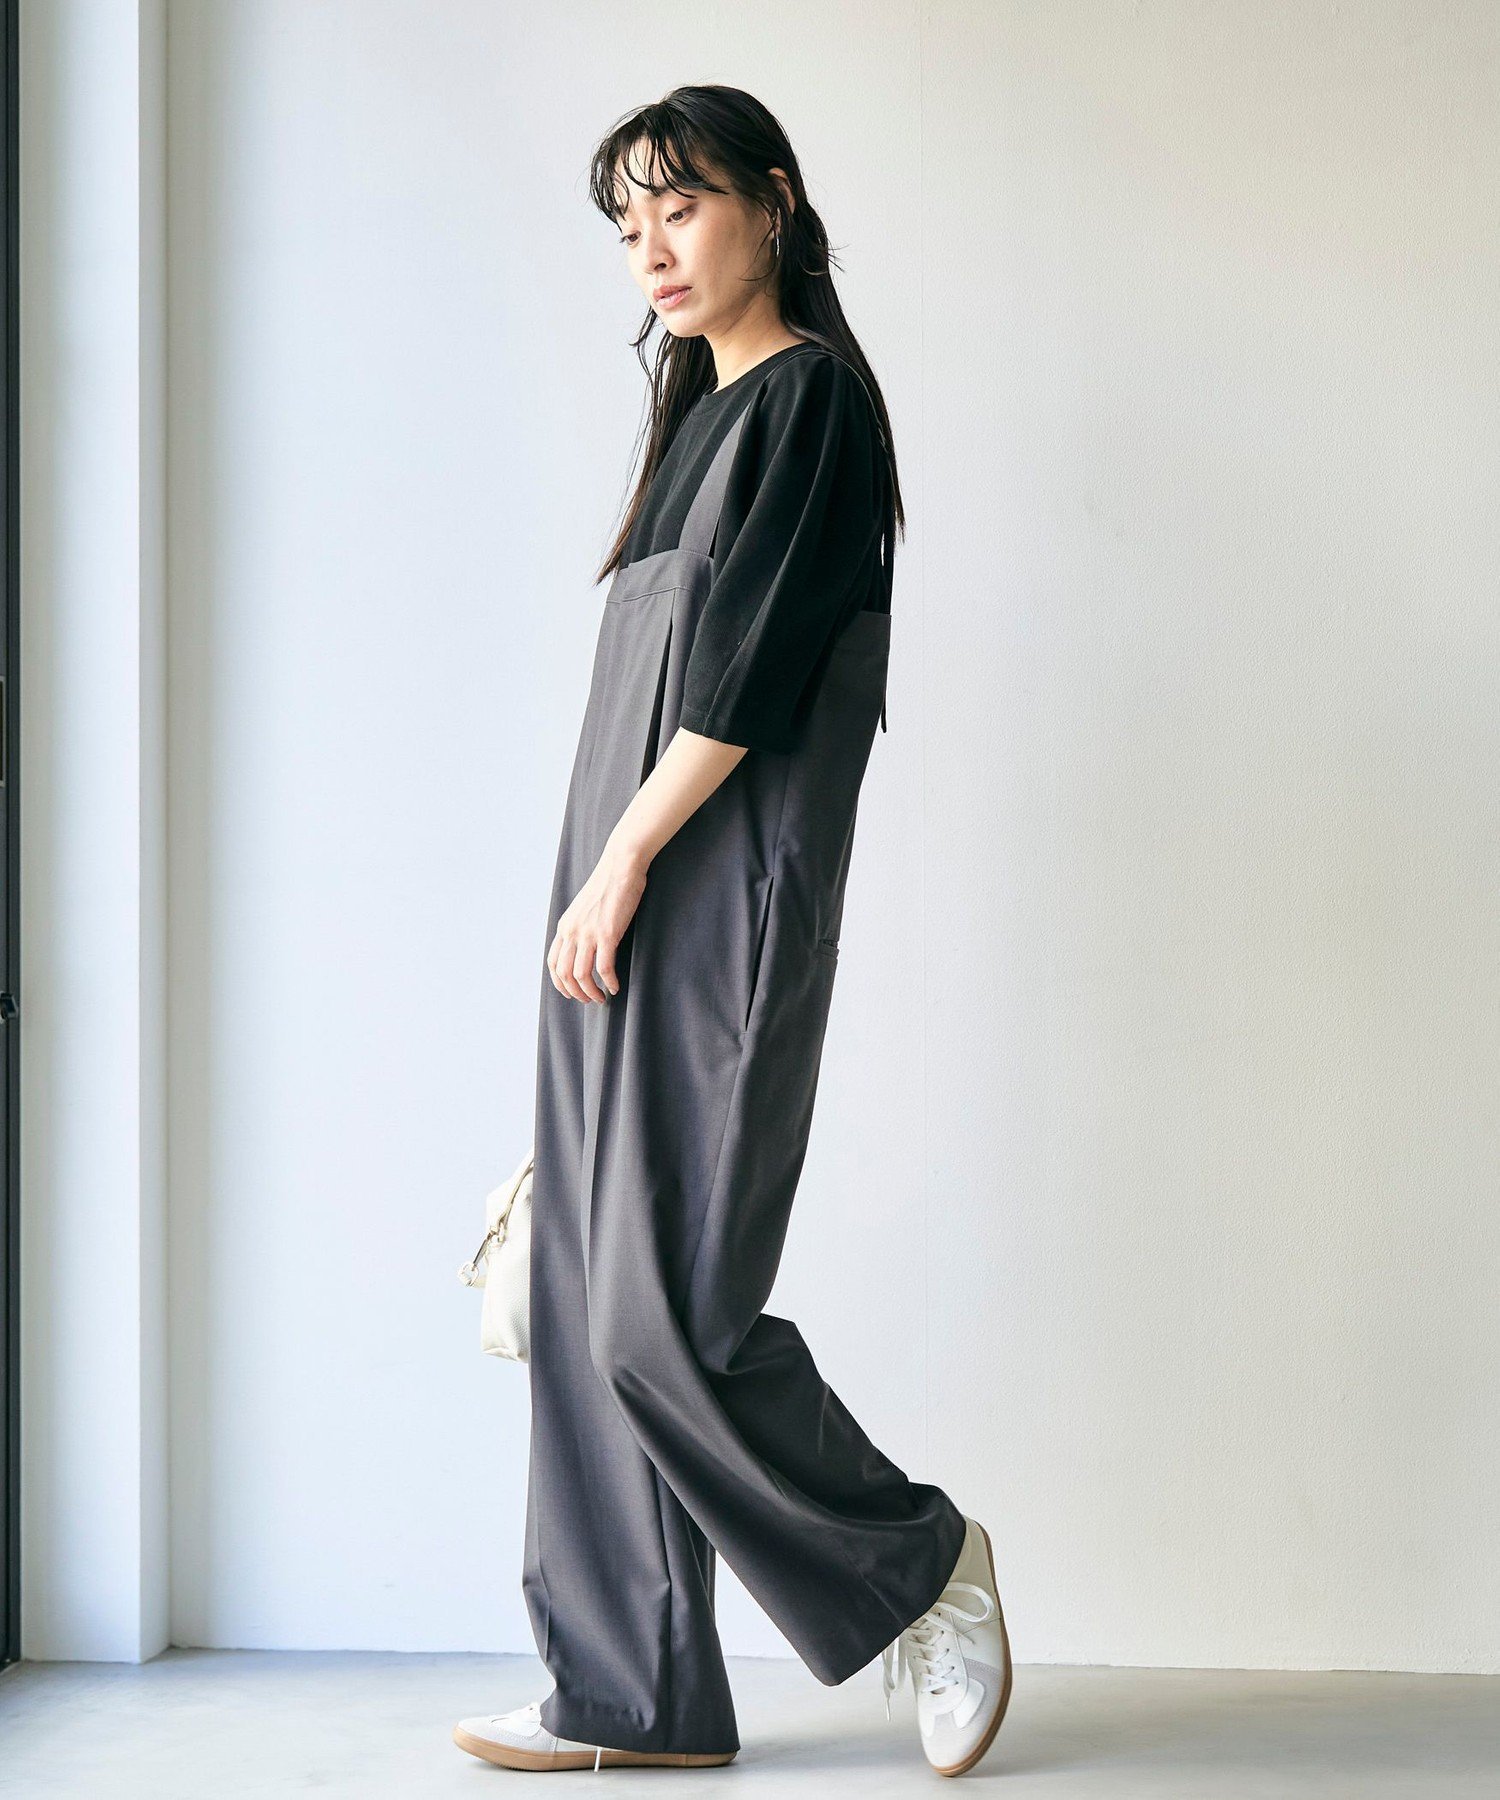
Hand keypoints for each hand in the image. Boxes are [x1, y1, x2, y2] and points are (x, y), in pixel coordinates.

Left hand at [547, 838, 648, 1002]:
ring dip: (591, 992)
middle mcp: (572, 931)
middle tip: (589, 1000)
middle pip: (564, 974)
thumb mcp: (585, 908)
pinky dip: (609, 982)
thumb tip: (586, 945)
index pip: (553, 963)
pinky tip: (615, 986)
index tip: (572, 992)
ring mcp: (588, 933)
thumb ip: (581, 926)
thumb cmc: (609, 884)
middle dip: (575, 993)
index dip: (560, 983)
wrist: (621, 865)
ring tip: (601, 998)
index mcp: (565, 926)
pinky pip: (604, 967)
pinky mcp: (607, 933)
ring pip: (581, 975)